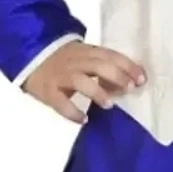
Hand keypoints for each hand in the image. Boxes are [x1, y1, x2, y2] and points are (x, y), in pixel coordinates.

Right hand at [22, 41, 144, 123]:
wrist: (31, 58)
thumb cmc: (65, 61)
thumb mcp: (84, 58)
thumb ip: (103, 68)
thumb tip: (126, 84)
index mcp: (86, 52)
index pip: (110, 56)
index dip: (127, 66)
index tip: (142, 79)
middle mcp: (75, 62)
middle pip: (99, 66)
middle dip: (117, 77)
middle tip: (128, 89)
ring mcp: (61, 76)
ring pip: (81, 81)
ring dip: (97, 91)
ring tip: (108, 104)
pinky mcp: (49, 91)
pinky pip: (60, 102)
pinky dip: (72, 112)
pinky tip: (83, 119)